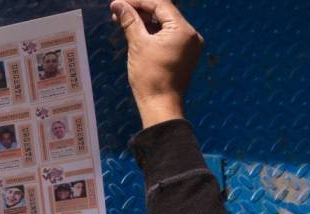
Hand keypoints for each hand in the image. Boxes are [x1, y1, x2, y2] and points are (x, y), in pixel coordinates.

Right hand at [111, 0, 202, 127]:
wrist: (160, 106)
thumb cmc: (150, 78)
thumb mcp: (138, 45)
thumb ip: (130, 21)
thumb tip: (118, 4)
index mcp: (183, 30)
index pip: (161, 5)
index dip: (138, 2)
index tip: (119, 3)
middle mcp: (191, 34)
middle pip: (164, 13)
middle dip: (140, 11)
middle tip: (118, 12)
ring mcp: (189, 45)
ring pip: (165, 25)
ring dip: (145, 22)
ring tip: (123, 22)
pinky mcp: (184, 55)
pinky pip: (168, 37)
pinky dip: (152, 34)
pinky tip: (136, 33)